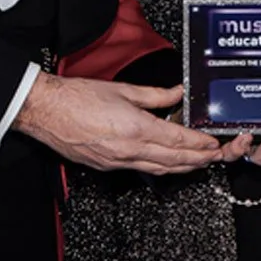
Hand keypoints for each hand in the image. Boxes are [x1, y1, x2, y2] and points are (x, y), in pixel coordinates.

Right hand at [15, 74, 247, 173]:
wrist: (46, 111)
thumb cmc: (76, 98)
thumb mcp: (123, 89)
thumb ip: (155, 95)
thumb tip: (176, 93)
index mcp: (136, 128)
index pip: (178, 141)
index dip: (199, 144)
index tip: (212, 144)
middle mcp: (129, 150)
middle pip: (173, 161)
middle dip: (198, 160)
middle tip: (214, 158)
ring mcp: (118, 161)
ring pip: (158, 169)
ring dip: (181, 168)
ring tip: (197, 164)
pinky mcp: (106, 165)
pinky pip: (140, 170)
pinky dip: (159, 168)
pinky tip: (166, 164)